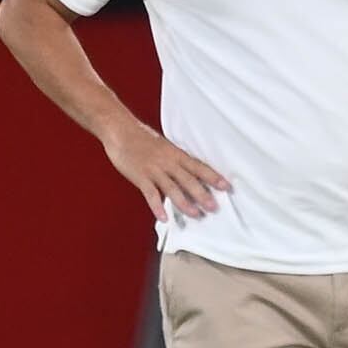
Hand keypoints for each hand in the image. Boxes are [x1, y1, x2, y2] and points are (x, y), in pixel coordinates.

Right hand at [104, 120, 230, 221]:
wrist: (120, 130)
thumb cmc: (141, 138)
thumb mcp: (164, 147)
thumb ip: (176, 161)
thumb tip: (189, 174)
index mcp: (176, 154)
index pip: (199, 167)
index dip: (213, 177)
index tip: (227, 186)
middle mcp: (168, 162)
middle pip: (188, 180)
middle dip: (202, 194)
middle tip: (214, 207)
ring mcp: (154, 169)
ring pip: (172, 188)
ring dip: (184, 203)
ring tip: (195, 214)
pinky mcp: (140, 176)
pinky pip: (150, 194)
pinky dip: (157, 207)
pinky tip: (164, 218)